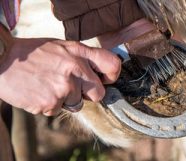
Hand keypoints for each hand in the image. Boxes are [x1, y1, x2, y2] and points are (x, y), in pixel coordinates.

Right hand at [0, 38, 120, 115]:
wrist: (1, 61)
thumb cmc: (33, 53)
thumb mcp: (61, 46)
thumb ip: (82, 57)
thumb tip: (100, 72)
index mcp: (79, 52)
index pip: (112, 65)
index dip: (112, 75)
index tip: (105, 79)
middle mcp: (75, 69)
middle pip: (99, 94)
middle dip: (87, 94)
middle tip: (70, 86)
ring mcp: (64, 87)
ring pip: (77, 104)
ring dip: (65, 99)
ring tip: (48, 84)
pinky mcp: (51, 103)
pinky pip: (58, 110)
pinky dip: (50, 104)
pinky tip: (39, 91)